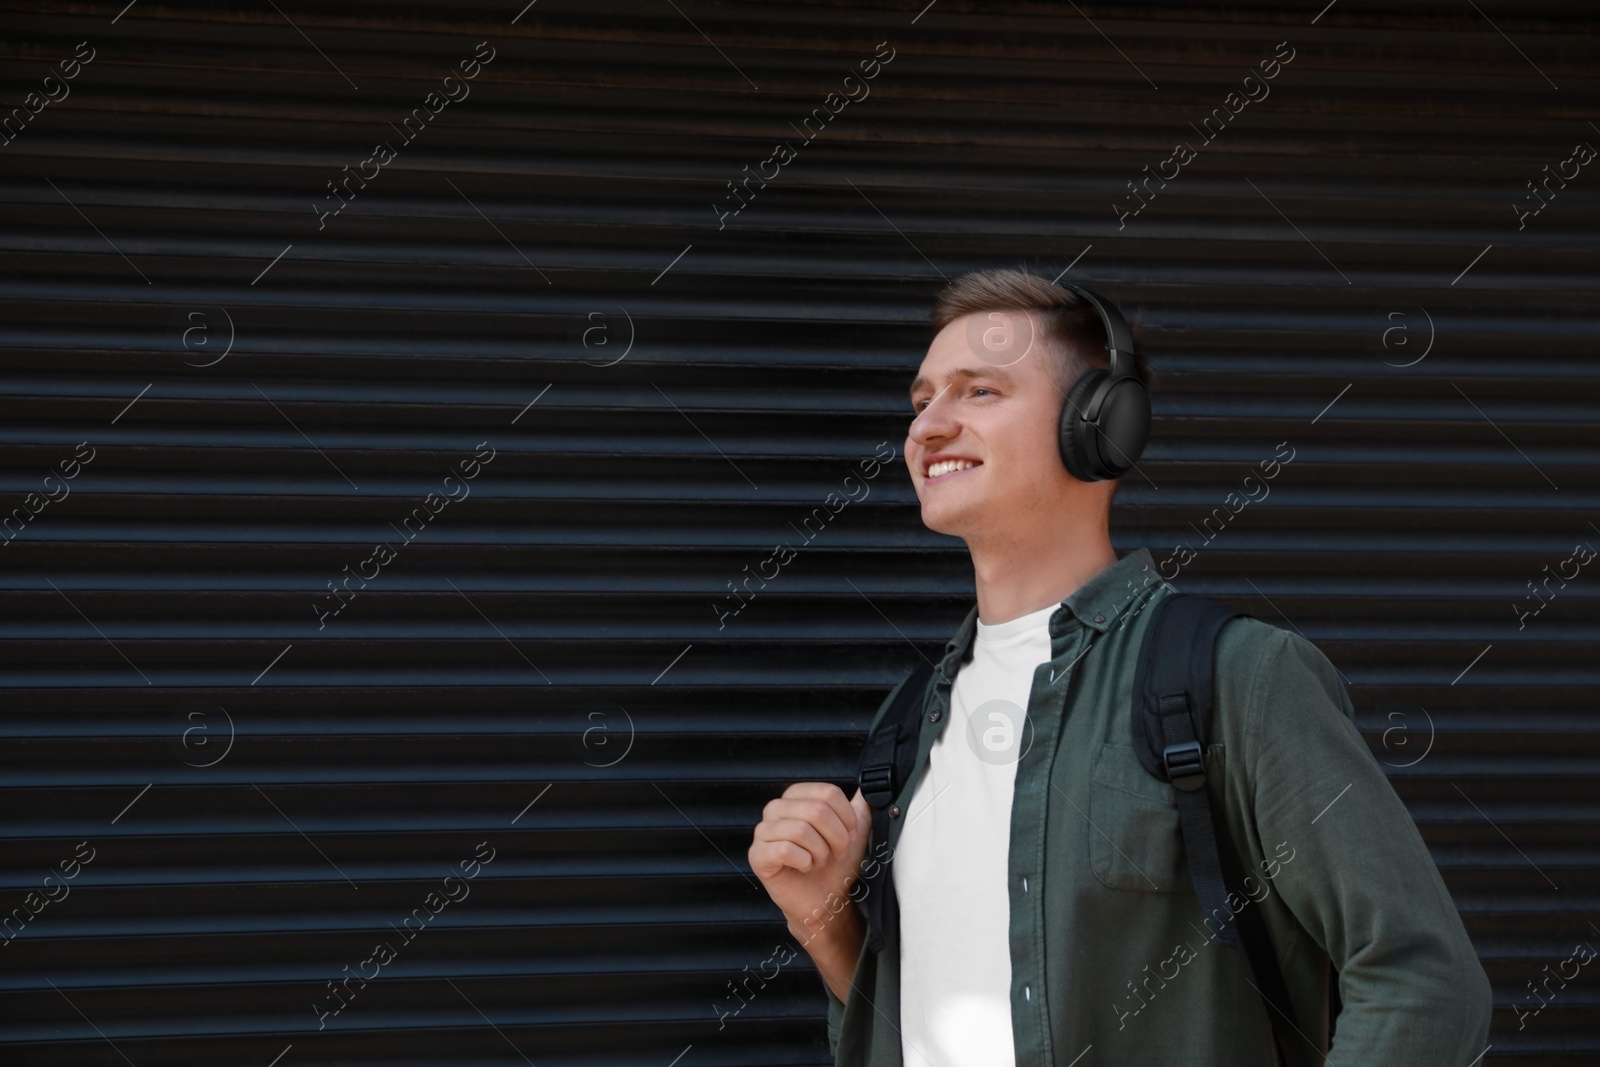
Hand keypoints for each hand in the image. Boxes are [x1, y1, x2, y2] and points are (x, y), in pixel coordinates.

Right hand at [749, 782, 871, 940]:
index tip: (849, 834)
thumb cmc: (836, 864)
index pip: (827, 792)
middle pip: (816, 810)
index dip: (846, 817)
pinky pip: (785, 849)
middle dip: (836, 837)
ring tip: (820, 860)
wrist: (826, 899)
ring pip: (800, 830)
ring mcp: (763, 832)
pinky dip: (804, 862)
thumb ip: (860, 805)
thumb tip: (870, 785)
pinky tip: (805, 867)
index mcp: (796, 796)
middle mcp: (775, 809)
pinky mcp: (757, 856)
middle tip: (837, 852)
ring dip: (820, 851)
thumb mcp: (855, 830)